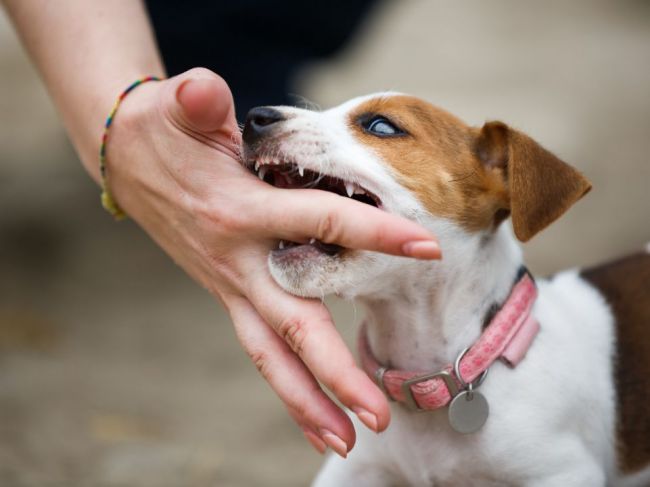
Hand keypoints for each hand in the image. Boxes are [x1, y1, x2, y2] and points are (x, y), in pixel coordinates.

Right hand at [105, 68, 440, 456]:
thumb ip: (195, 101)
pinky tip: (314, 416)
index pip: (319, 222)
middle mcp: (238, 261)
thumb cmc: (162, 130)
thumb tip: (205, 90)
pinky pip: (262, 348)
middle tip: (377, 416)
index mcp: (238, 212)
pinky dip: (289, 385)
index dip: (373, 232)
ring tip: (345, 440)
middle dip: (335, 371)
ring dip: (307, 402)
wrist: (128, 160)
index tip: (426, 247)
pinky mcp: (233, 294)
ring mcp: (233, 285)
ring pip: (271, 354)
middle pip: (292, 323)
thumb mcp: (175, 107)